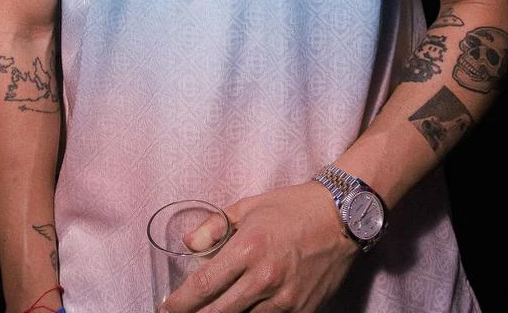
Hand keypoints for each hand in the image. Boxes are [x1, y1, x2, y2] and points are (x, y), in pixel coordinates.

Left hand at [162, 181, 354, 312]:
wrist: (341, 218)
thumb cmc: (292, 208)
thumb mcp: (249, 206)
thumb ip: (215, 226)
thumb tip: (188, 243)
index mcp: (249, 248)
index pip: (204, 284)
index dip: (180, 302)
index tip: (166, 307)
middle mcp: (265, 278)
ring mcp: (285, 300)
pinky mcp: (302, 312)